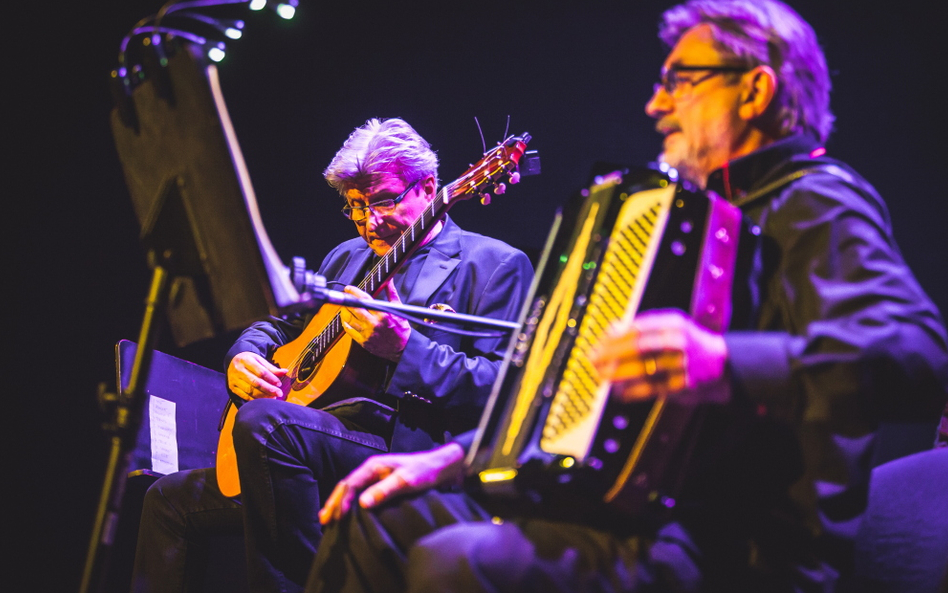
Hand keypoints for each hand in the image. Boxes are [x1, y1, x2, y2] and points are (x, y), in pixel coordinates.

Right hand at [226, 351, 286, 400]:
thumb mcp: (260, 360)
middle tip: (279, 393)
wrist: (232, 361)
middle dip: (268, 389)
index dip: (271, 378)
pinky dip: (254, 399)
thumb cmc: (249, 360)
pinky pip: (244, 395)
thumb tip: (285, 371)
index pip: (261, 371)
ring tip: (273, 398)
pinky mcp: (232, 388)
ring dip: (263, 396)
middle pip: (255, 382)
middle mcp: (239, 370)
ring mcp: (234, 380)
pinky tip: (263, 401)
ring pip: (250, 390)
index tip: (279, 384)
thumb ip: (271, 368)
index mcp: (246, 360)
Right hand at [318, 443, 465, 524]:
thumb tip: (363, 503)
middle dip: (333, 502)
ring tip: (328, 519)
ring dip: (339, 503)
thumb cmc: (423, 472)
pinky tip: (347, 513)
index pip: (350, 484)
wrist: (440, 467)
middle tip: (323, 521)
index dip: (341, 501)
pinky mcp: (381, 484)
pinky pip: (359, 493)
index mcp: (373, 466)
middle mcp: (371, 470)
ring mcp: (375, 476)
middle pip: (346, 486)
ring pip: (351, 490)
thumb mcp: (406, 482)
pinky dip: (349, 503)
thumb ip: (385, 491)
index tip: (337, 518)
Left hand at [339, 281, 410, 360]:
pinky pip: (349, 331)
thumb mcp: (398, 308)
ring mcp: (367, 333)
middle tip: (345, 297)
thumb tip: (389, 281)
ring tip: (345, 306)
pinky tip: (346, 319)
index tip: (349, 288)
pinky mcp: (363, 341)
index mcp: (382, 314)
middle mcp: (373, 323)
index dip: (354, 292)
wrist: (402, 348)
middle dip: (346, 301)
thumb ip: (391, 293)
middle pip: (353, 309)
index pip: (364, 299)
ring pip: (349, 319)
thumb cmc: (401, 329)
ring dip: (344, 311)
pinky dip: (345, 323)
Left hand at [591, 309, 727, 402]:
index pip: (636, 328)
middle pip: (637, 347)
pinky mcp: (683, 385)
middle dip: (610, 355)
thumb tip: (610, 328)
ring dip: (617, 375)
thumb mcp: (670, 328)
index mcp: (673, 323)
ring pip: (642, 369)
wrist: (722, 364)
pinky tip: (618, 392)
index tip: (596, 346)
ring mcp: (682, 364)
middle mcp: (678, 341)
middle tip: (592, 362)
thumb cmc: (688, 344)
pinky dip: (632, 391)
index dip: (613, 338)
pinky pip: (651, 388)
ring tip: (601, 377)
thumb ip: (641, 327)